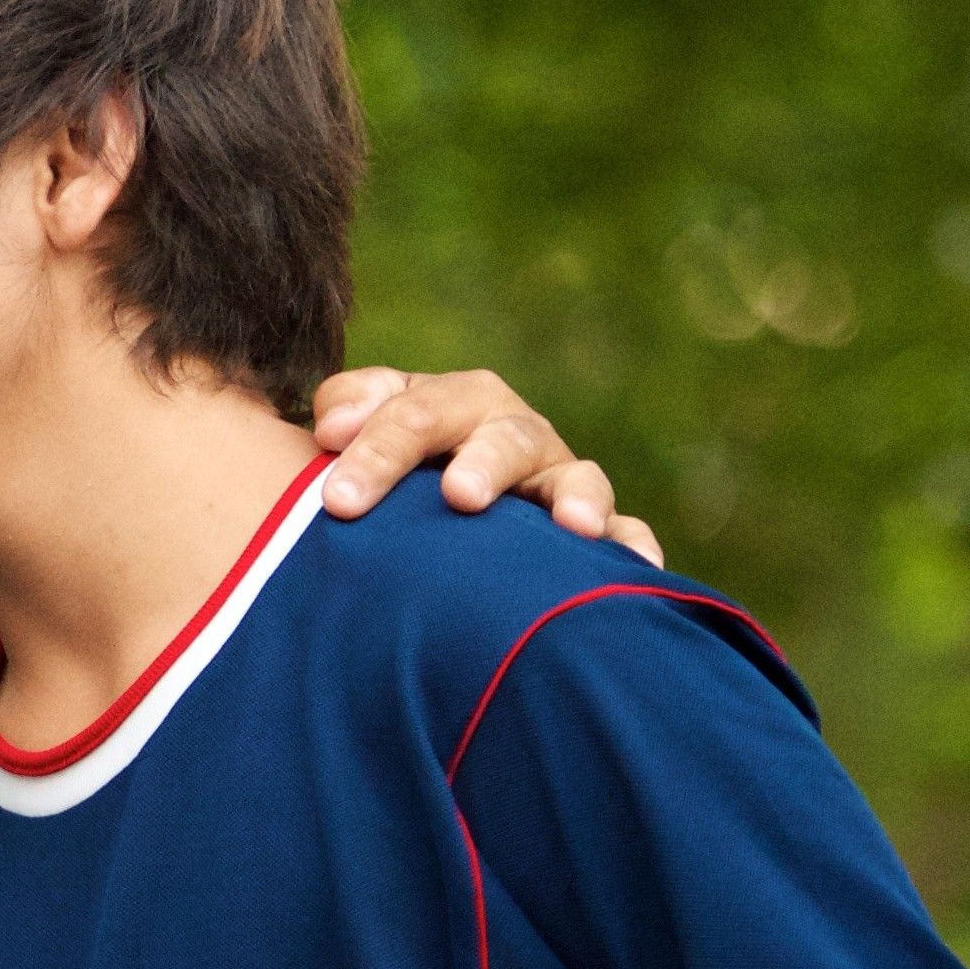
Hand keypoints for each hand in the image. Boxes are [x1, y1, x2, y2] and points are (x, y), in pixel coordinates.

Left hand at [305, 366, 658, 566]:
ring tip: (573, 525)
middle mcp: (511, 433)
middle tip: (460, 496)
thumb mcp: (360, 428)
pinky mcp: (595, 524)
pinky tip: (636, 566)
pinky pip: (624, 530)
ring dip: (576, 497)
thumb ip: (345, 412)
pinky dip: (631, 544)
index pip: (414, 413)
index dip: (379, 452)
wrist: (431, 501)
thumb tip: (332, 430)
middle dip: (484, 463)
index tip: (340, 501)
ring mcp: (557, 478)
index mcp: (452, 402)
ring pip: (576, 476)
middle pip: (503, 437)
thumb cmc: (388, 467)